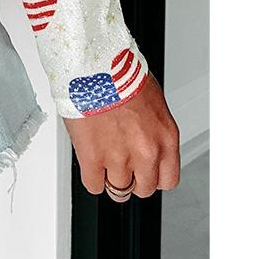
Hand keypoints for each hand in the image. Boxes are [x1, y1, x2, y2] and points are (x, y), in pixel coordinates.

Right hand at [64, 73, 180, 198]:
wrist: (97, 67)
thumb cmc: (122, 76)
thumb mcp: (153, 105)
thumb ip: (152, 131)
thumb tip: (144, 141)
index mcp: (166, 138)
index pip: (168, 180)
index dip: (152, 177)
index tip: (144, 171)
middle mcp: (147, 152)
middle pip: (143, 188)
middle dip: (132, 179)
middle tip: (121, 164)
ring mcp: (120, 158)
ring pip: (118, 190)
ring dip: (110, 178)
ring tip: (103, 159)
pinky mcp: (93, 158)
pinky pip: (94, 185)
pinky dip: (92, 177)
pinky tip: (91, 160)